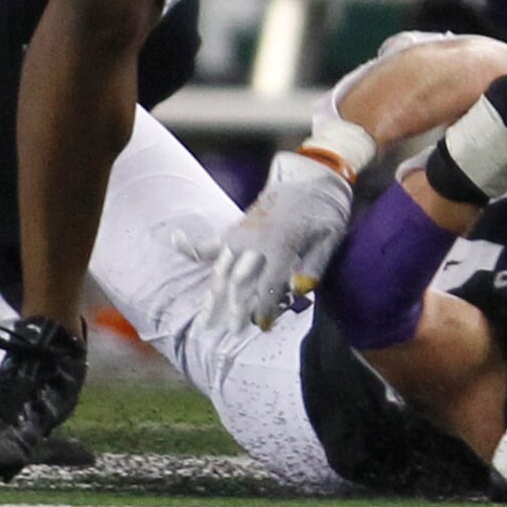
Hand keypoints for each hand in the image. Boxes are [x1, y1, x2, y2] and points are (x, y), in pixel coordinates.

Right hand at [184, 149, 353, 329]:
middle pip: (240, 280)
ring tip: (205, 318)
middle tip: (231, 331)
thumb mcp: (330, 237)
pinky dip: (195, 244)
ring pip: (223, 266)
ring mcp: (245, 231)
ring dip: (213, 293)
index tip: (263, 327)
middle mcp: (259, 239)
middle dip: (235, 308)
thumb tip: (300, 289)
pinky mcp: (239, 225)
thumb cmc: (325, 210)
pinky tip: (176, 244)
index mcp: (284, 243)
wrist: (313, 174)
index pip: (269, 284)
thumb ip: (315, 264)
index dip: (266, 308)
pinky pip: (214, 239)